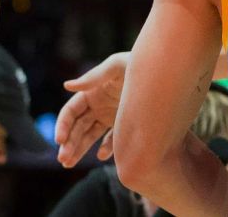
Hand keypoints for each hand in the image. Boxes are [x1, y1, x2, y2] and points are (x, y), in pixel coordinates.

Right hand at [55, 52, 129, 167]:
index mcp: (91, 92)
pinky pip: (112, 139)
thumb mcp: (117, 66)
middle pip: (77, 127)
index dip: (62, 125)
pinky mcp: (124, 123)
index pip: (70, 112)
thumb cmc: (139, 63)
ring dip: (80, 149)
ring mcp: (110, 115)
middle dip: (68, 143)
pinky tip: (103, 155)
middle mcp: (98, 105)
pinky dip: (107, 148)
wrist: (166, 70)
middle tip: (63, 160)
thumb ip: (94, 77)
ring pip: (90, 136)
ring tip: (69, 164)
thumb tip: (66, 85)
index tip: (60, 140)